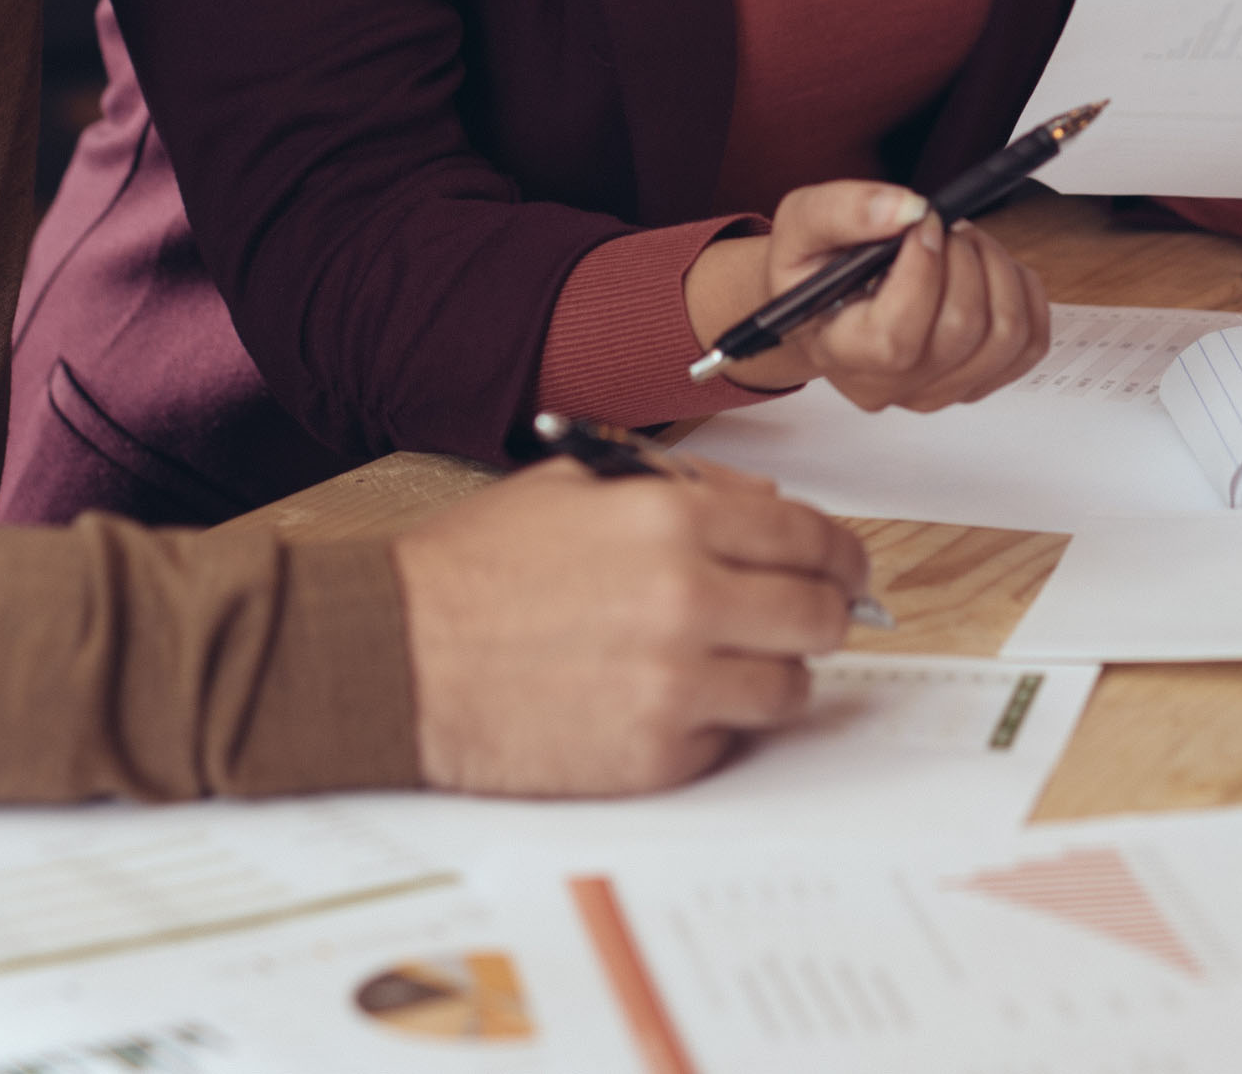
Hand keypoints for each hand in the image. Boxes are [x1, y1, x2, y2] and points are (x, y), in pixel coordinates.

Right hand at [393, 456, 872, 793]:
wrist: (395, 657)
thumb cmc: (474, 570)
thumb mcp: (578, 485)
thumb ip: (684, 488)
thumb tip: (769, 509)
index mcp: (674, 519)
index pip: (811, 537)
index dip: (841, 556)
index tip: (846, 571)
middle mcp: (689, 598)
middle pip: (818, 615)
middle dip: (821, 615)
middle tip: (803, 621)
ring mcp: (677, 683)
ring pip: (790, 687)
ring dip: (771, 676)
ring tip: (724, 667)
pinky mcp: (655, 755)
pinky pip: (728, 742)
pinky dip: (710, 727)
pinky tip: (661, 703)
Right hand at [684, 180, 1051, 411]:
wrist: (827, 302)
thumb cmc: (813, 268)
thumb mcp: (801, 224)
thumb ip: (842, 211)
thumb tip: (909, 209)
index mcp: (841, 353)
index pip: (897, 340)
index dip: (923, 272)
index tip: (922, 223)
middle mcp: (891, 387)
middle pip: (960, 330)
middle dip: (964, 256)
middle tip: (943, 224)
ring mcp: (939, 391)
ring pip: (1005, 334)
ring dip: (996, 267)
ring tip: (963, 242)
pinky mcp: (979, 381)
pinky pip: (1031, 341)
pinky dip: (1022, 290)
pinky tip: (987, 268)